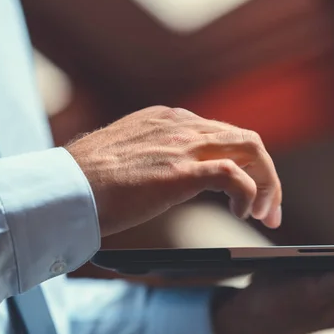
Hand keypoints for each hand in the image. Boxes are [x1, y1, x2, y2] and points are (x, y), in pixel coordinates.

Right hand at [66, 106, 281, 235]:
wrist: (63, 188)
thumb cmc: (89, 178)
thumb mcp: (131, 152)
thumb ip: (156, 152)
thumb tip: (169, 172)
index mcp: (171, 119)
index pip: (226, 134)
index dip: (246, 163)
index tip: (250, 191)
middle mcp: (183, 124)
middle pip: (246, 140)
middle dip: (267, 174)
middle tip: (269, 209)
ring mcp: (183, 144)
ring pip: (250, 150)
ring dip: (267, 184)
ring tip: (262, 214)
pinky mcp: (181, 171)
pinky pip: (234, 175)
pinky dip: (248, 193)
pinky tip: (240, 212)